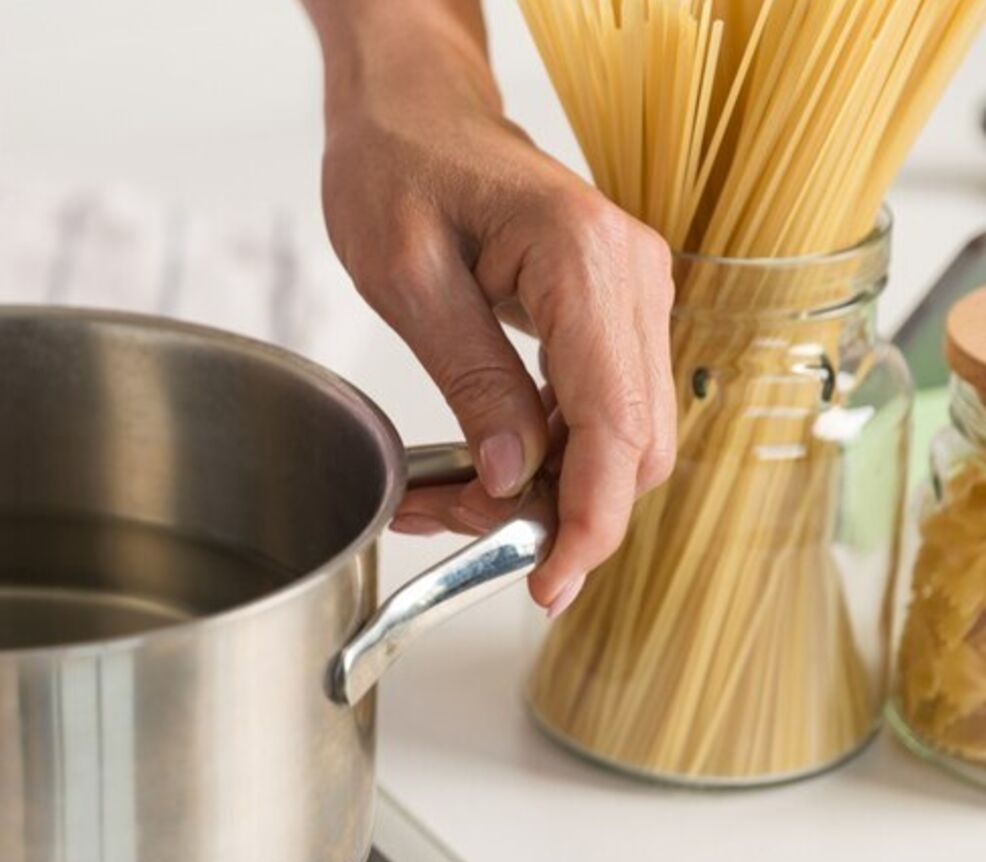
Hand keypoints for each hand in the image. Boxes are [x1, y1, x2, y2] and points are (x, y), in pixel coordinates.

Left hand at [312, 5, 675, 613]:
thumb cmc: (398, 166)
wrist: (412, 108)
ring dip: (540, 488)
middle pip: (632, 448)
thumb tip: (515, 477)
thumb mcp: (408, 279)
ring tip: (440, 494)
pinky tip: (470, 464)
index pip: (618, 428)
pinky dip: (540, 452)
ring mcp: (630, 298)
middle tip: (450, 522)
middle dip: (551, 511)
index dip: (587, 522)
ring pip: (618, 440)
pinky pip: (595, 410)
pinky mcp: (608, 315)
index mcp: (586, 264)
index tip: (546, 583)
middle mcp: (632, 281)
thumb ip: (472, 380)